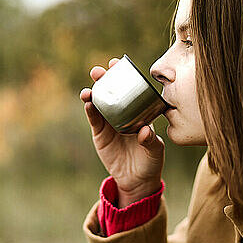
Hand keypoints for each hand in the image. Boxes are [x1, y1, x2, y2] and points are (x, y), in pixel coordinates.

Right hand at [80, 57, 164, 206]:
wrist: (137, 180)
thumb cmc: (150, 161)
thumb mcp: (155, 151)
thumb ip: (150, 141)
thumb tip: (145, 131)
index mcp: (138, 111)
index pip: (130, 89)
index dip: (123, 75)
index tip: (117, 63)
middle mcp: (123, 113)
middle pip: (111, 91)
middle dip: (104, 79)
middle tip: (99, 71)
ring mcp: (110, 122)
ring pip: (99, 103)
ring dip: (93, 93)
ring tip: (89, 89)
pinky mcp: (100, 134)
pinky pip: (94, 119)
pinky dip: (90, 111)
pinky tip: (87, 103)